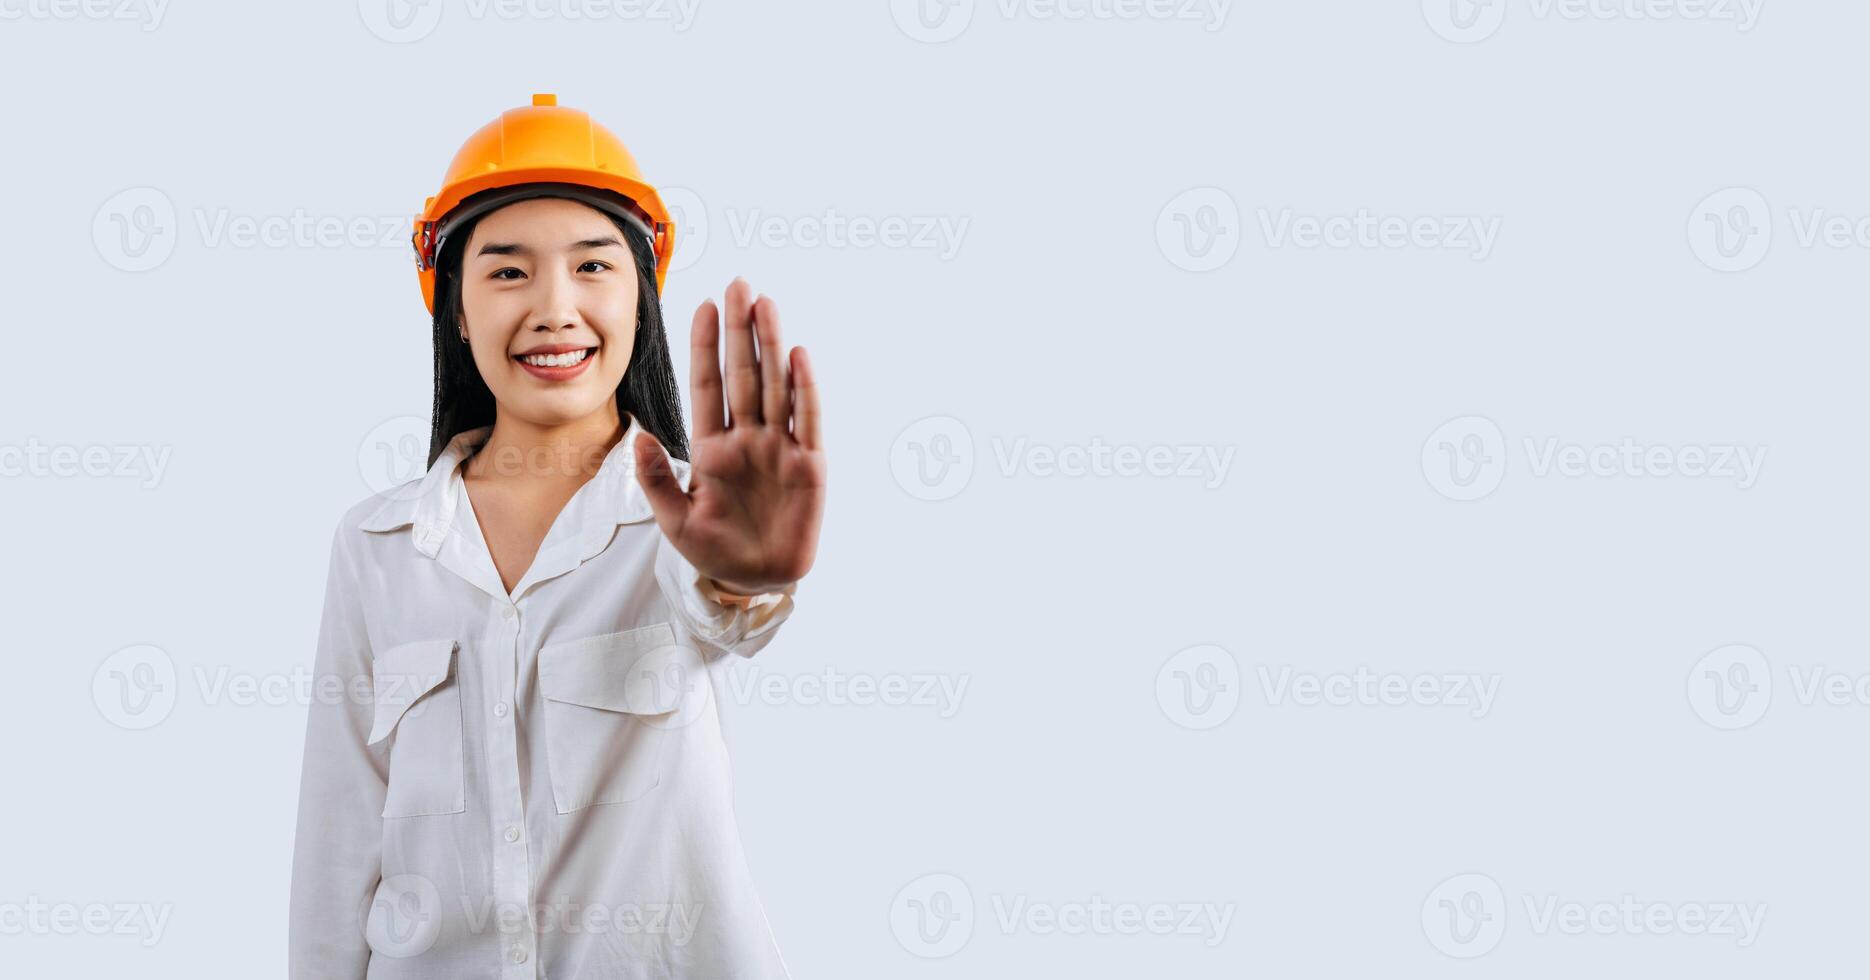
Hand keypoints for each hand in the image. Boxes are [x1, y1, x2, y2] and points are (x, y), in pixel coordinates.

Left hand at [634, 277, 824, 594]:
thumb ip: (656, 479)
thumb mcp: (675, 520)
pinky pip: (808, 420)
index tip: (702, 306)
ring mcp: (779, 449)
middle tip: (738, 284)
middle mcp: (748, 439)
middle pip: (743, 374)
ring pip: (774, 386)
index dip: (705, 347)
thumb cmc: (714, 551)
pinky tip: (798, 357)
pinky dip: (804, 389)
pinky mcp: (809, 466)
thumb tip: (640, 436)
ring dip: (770, 346)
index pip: (707, 386)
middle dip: (739, 330)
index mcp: (713, 448)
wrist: (756, 581)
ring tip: (765, 305)